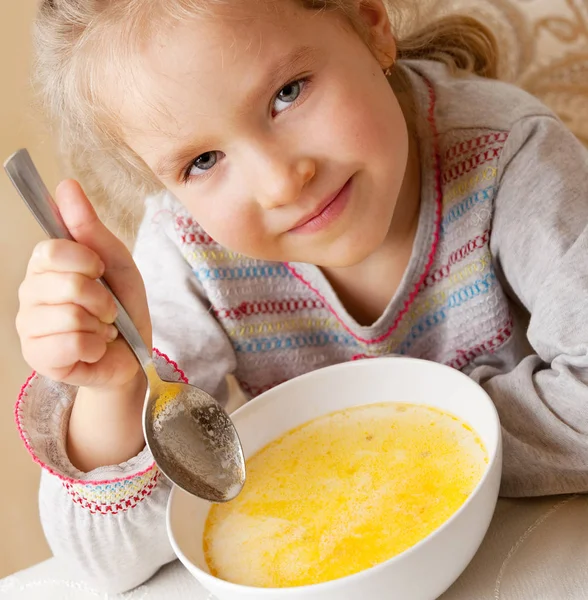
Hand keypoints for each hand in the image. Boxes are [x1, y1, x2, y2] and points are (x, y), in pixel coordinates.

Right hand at [16, 180, 151, 388]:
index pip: (52, 249)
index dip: (86, 260)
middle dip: (103, 298)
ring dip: (101, 325)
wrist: (133, 354)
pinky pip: (72, 344)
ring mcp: (29, 327)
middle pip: (67, 284)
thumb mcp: (115, 262)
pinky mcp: (38, 357)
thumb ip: (89, 227)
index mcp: (45, 266)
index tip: (100, 270)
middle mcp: (30, 293)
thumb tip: (66, 185)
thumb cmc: (123, 307)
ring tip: (101, 329)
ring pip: (71, 316)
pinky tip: (94, 348)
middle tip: (108, 309)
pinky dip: (95, 346)